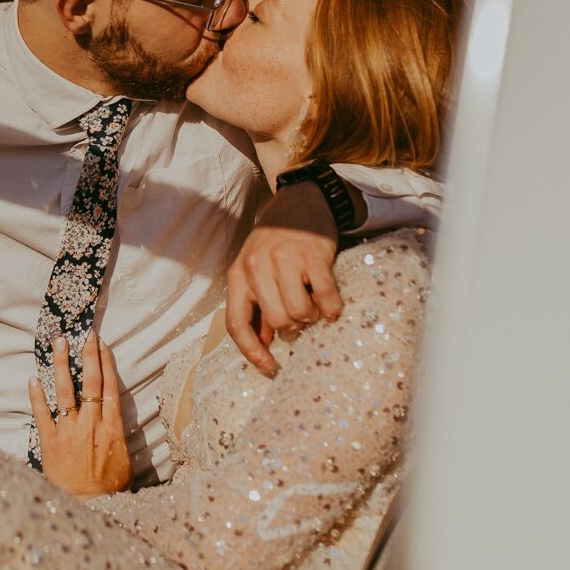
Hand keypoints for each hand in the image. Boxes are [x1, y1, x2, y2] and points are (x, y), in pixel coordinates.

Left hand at [27, 334, 131, 496]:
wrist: (89, 506)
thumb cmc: (110, 488)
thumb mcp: (124, 460)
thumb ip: (118, 437)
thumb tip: (118, 422)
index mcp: (111, 427)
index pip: (109, 387)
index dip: (106, 363)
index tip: (102, 344)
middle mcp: (90, 423)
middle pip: (90, 382)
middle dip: (88, 355)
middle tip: (85, 334)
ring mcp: (68, 430)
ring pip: (65, 391)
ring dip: (62, 365)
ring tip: (58, 343)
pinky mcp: (50, 441)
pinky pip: (42, 413)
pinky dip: (37, 396)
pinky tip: (33, 378)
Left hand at [226, 182, 342, 376]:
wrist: (299, 201)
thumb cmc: (274, 243)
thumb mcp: (254, 270)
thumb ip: (256, 305)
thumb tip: (262, 346)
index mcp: (238, 275)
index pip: (237, 324)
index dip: (252, 351)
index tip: (269, 367)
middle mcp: (257, 267)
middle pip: (277, 322)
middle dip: (292, 327)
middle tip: (300, 316)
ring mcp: (285, 260)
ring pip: (299, 313)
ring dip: (312, 317)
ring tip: (314, 305)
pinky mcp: (313, 255)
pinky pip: (325, 296)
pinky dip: (332, 308)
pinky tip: (332, 306)